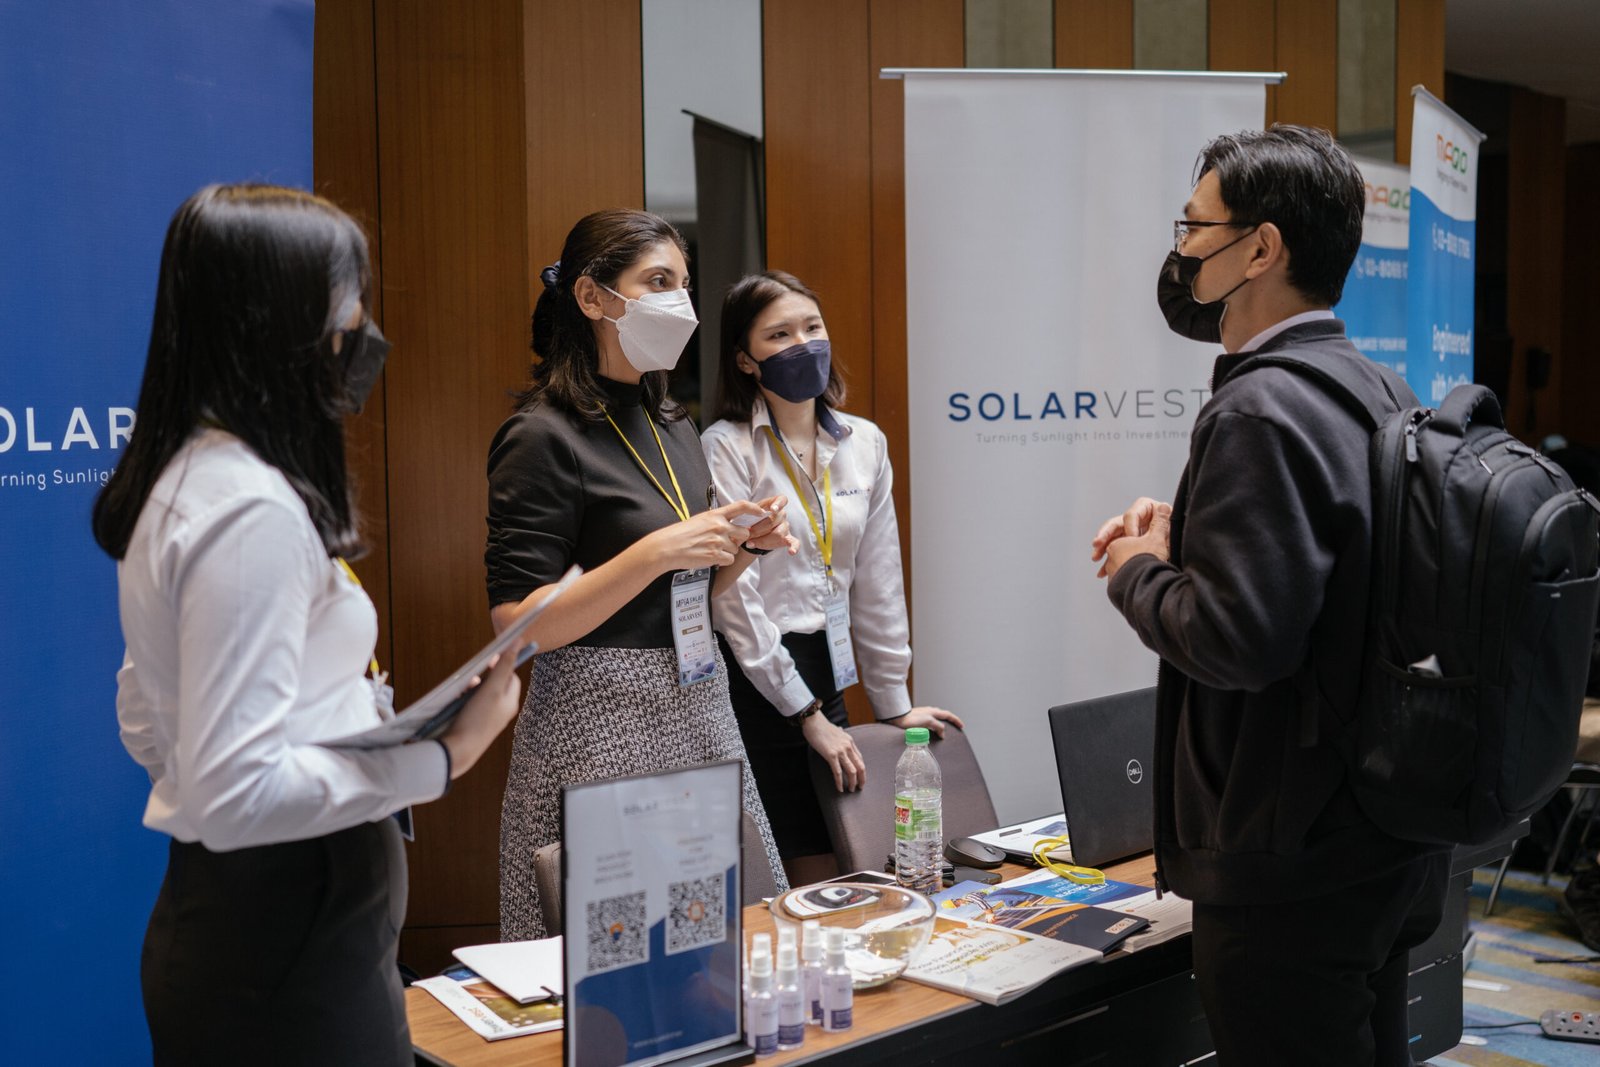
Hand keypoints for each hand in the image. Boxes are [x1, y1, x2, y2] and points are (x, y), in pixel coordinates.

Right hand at [439, 651, 522, 778]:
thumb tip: (518, 641)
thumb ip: (504, 665)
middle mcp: (501, 710)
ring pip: (480, 694)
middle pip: (495, 684)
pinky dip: (463, 699)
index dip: (502, 664)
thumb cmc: (477, 719)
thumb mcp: (492, 688)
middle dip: (483, 676)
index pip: (512, 676)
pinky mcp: (472, 723)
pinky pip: (469, 705)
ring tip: (462, 689)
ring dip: (471, 687)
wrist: (458, 751)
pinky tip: (455, 701)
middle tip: (472, 675)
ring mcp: (487, 718)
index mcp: (511, 702)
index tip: (489, 657)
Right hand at [644, 501, 763, 571]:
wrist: (667, 547)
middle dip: (738, 539)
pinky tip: (710, 557)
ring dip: (727, 551)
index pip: (741, 506)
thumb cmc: (681, 534)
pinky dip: (722, 561)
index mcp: (715, 515)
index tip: (762, 512)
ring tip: (710, 550)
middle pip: (744, 533)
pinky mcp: (715, 555)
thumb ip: (717, 522)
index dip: (755, 508)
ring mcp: (718, 541)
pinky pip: (729, 559)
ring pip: (736, 548)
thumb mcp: (700, 520)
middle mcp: (719, 526)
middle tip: (724, 542)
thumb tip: (732, 528)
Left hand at [742, 495, 799, 554]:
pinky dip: (794, 547)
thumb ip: (748, 518)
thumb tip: (748, 528)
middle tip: (747, 534)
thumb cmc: (749, 521)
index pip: (781, 500)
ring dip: (763, 540)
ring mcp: (785, 527)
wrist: (751, 534)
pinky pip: (794, 542)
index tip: (772, 510)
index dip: (778, 504)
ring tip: (750, 543)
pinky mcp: (788, 539)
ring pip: (779, 534)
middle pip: (773, 521)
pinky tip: (791, 552)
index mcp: (773, 504)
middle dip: (758, 529)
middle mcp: (781, 515)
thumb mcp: (747, 515)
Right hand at [803, 712, 865, 791]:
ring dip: (852, 783)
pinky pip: (838, 772)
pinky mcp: (831, 755)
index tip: (861, 777)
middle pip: (860, 767)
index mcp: (850, 741)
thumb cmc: (822, 726)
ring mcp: (840, 751)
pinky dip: (840, 782)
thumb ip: (841, 733)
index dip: (862, 770)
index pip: (860, 759)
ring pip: (851, 771)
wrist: (813, 722)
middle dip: (861, 779)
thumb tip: (840, 730)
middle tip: (860, 787)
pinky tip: (839, 788)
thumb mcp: (837, 730)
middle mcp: (848, 747)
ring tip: (851, 790)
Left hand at [886, 706, 963, 736]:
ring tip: (943, 732)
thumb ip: (937, 726)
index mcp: (933, 711)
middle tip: (955, 728)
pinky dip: (934, 727)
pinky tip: (931, 731)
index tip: (961, 726)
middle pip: (943, 716)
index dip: (956, 720)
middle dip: (950, 721)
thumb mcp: (928, 721)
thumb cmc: (911, 719)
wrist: (898, 718)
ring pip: (936, 719)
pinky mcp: (918, 719)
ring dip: (941, 724)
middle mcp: (929, 712)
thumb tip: (943, 733)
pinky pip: (930, 723)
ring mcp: (923, 715)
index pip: (948, 715)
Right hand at [1091, 497, 1169, 577]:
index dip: (1130, 526)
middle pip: (1116, 524)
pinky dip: (1108, 561)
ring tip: (1096, 558)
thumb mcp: (1169, 533)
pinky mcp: (1128, 546)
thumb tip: (1164, 507)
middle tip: (1097, 544)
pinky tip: (1102, 572)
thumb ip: (1164, 522)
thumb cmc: (1176, 540)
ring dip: (1102, 549)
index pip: (1132, 514)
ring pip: (1112, 538)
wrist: (1178, 561)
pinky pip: (1115, 552)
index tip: (1133, 538)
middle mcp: (1137, 519)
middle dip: (1105, 535)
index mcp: (1147, 510)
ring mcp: (1131, 532)